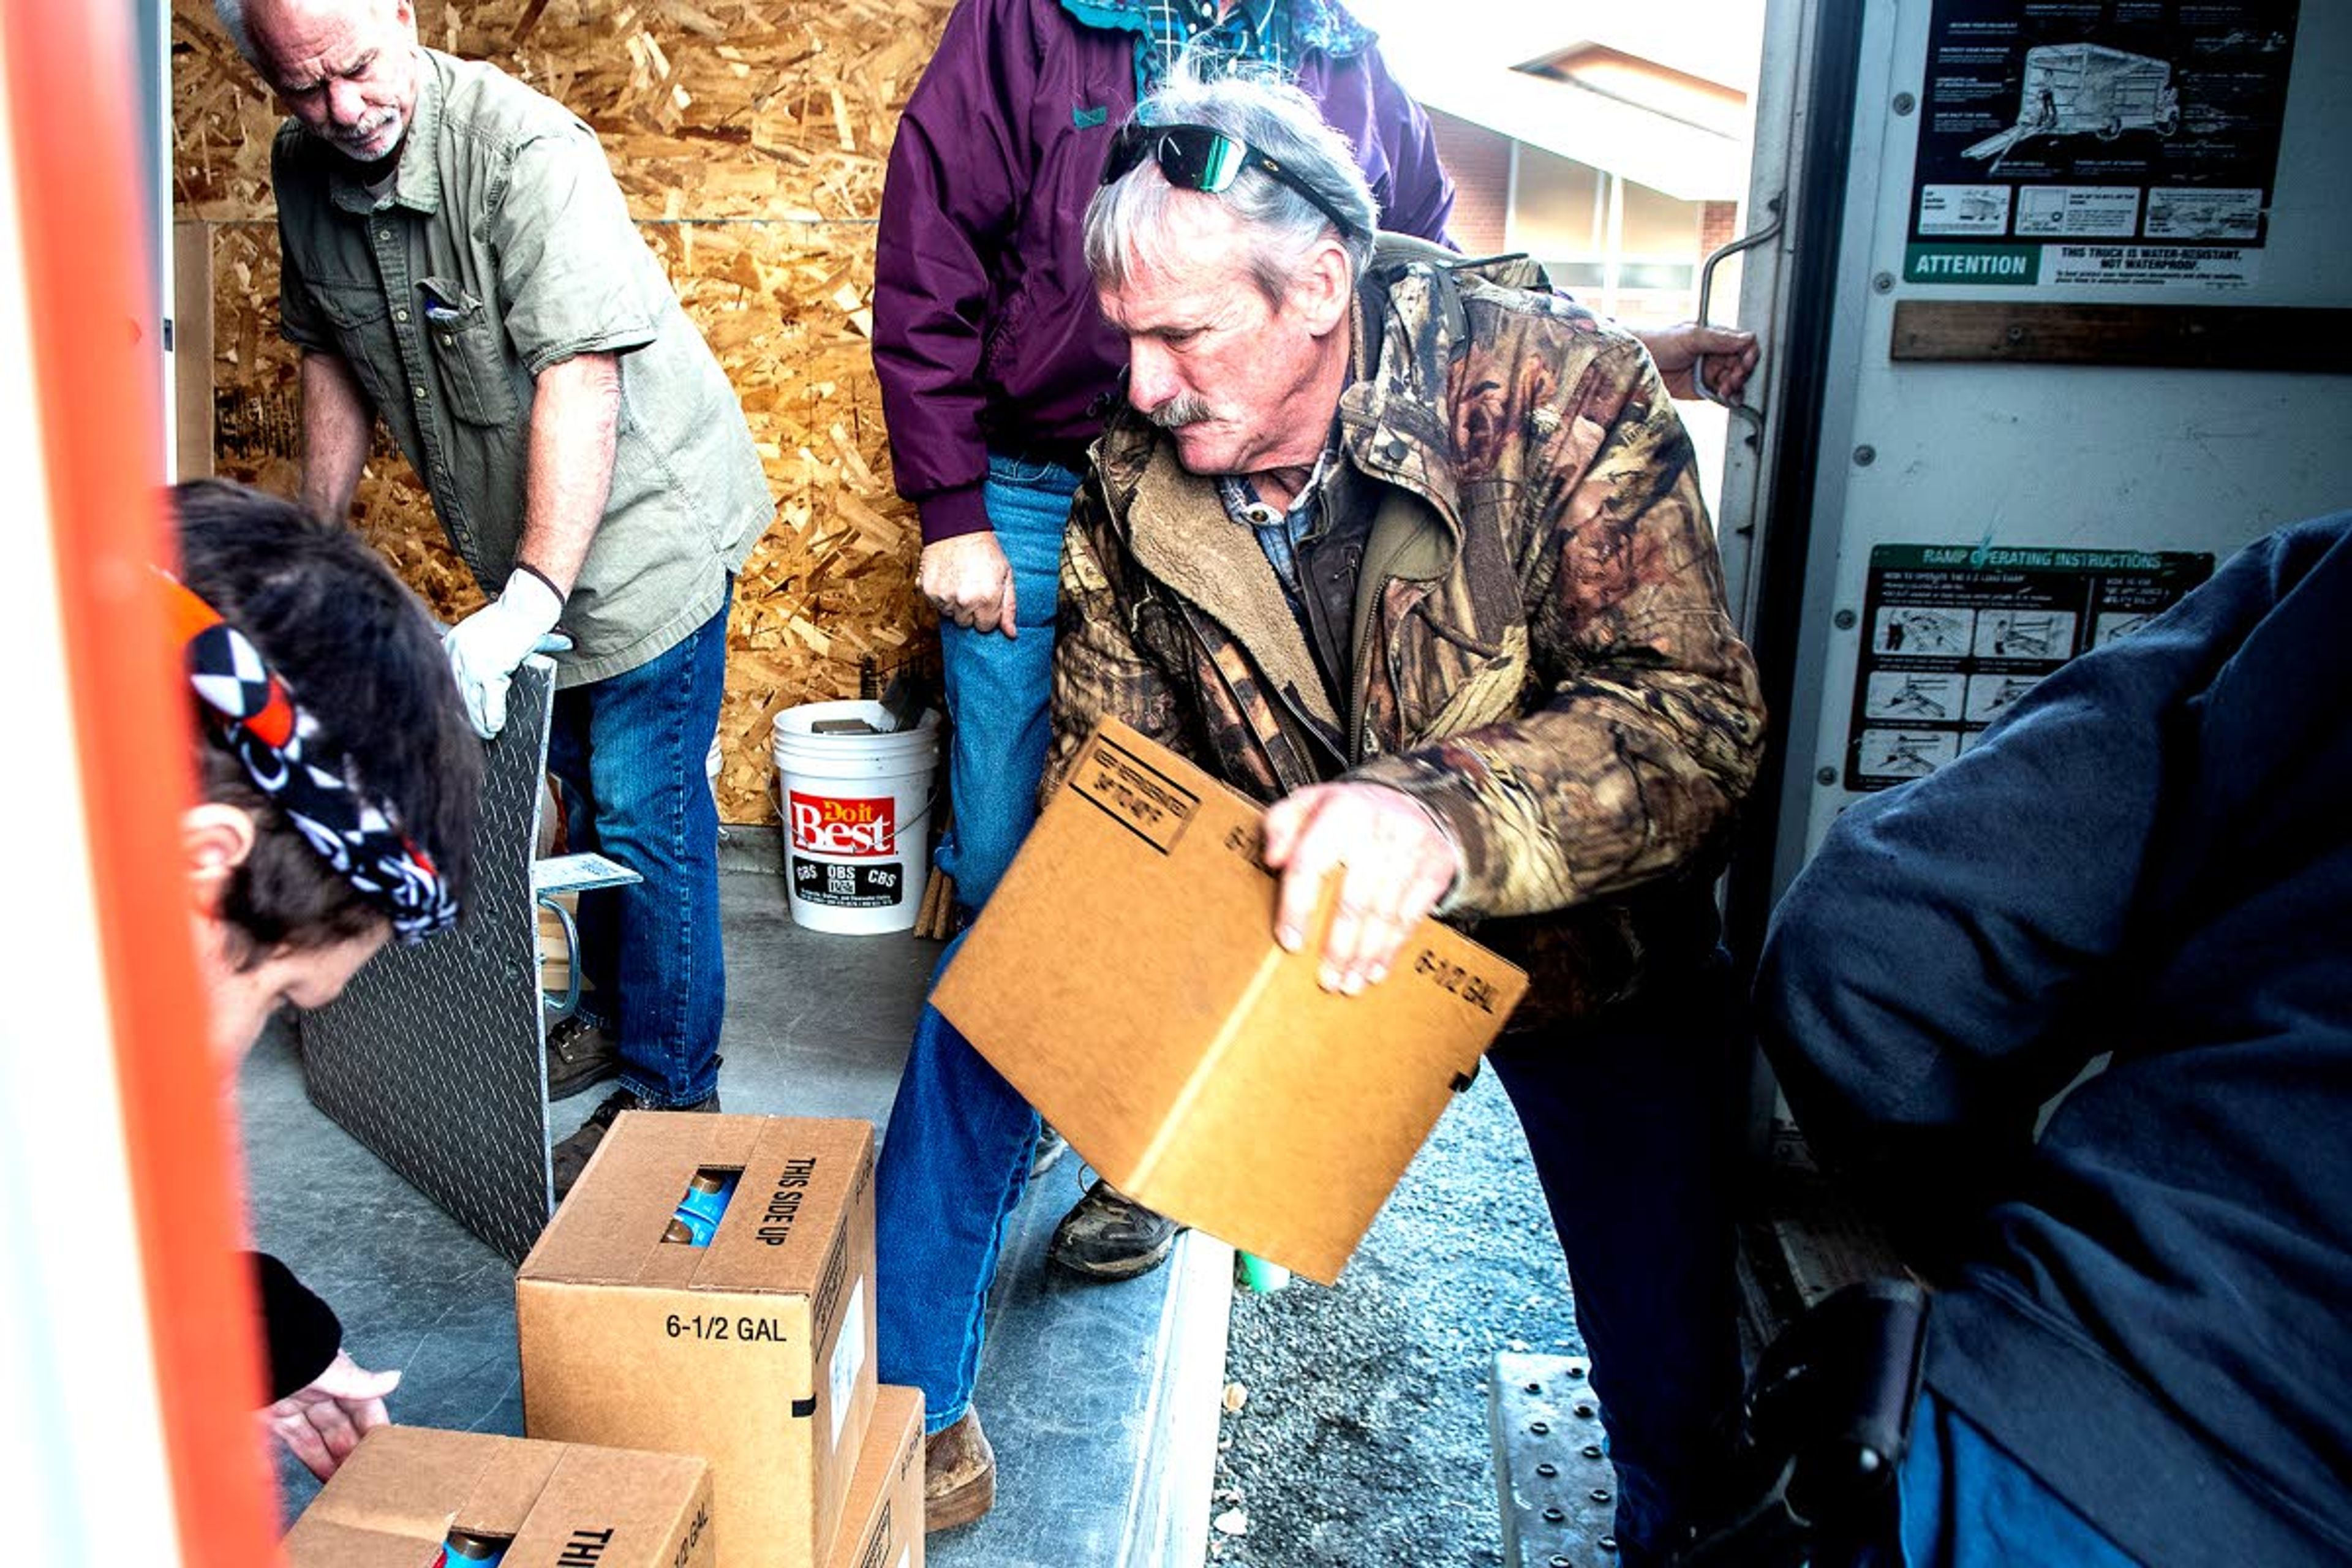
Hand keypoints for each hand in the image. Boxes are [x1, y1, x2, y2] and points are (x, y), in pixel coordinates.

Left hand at [259, 1349, 398, 1480]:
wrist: (238, 1348)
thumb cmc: (285, 1349)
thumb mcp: (326, 1369)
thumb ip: (358, 1381)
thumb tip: (393, 1379)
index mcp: (337, 1379)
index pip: (364, 1411)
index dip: (374, 1435)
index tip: (384, 1458)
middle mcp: (316, 1392)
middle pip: (339, 1431)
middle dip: (351, 1457)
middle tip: (359, 1483)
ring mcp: (291, 1404)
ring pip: (313, 1441)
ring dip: (324, 1465)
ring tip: (334, 1489)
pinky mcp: (266, 1414)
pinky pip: (274, 1445)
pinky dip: (273, 1466)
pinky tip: (277, 1485)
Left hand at [443, 567, 562, 737]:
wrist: (524, 608)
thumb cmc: (507, 622)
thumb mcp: (477, 636)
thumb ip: (467, 656)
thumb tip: (470, 685)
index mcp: (450, 645)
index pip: (443, 681)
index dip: (449, 703)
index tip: (452, 718)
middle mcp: (455, 653)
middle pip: (454, 694)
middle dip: (462, 716)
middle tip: (468, 732)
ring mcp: (471, 662)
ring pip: (469, 702)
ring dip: (478, 722)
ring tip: (487, 734)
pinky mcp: (490, 668)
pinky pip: (490, 700)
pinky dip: (493, 715)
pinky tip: (495, 726)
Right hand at [920, 532, 1016, 636]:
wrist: (957, 527)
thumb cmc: (984, 550)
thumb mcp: (1005, 575)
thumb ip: (1009, 607)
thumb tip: (1011, 634)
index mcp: (987, 599)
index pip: (985, 627)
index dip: (986, 613)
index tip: (985, 598)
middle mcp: (965, 601)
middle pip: (966, 623)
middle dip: (970, 610)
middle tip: (971, 587)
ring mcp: (944, 597)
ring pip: (949, 614)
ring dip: (954, 603)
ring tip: (959, 580)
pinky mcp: (927, 590)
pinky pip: (935, 604)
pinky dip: (940, 595)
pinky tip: (947, 578)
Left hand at [1261, 782, 1461, 994]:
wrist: (1411, 800)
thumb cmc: (1346, 813)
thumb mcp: (1306, 804)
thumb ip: (1279, 825)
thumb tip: (1272, 860)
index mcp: (1339, 811)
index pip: (1310, 865)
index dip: (1297, 908)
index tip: (1290, 943)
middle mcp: (1378, 829)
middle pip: (1353, 900)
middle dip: (1338, 947)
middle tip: (1326, 980)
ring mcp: (1411, 849)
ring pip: (1384, 914)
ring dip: (1365, 955)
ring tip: (1349, 984)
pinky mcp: (1435, 867)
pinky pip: (1413, 916)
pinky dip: (1393, 948)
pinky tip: (1376, 970)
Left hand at [1635, 322, 1760, 403]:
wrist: (1634, 362)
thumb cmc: (1657, 340)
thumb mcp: (1690, 335)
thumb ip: (1720, 339)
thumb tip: (1747, 338)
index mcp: (1716, 337)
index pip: (1745, 344)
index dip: (1749, 354)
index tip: (1745, 363)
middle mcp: (1716, 355)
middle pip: (1743, 365)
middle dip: (1742, 372)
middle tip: (1733, 378)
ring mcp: (1710, 373)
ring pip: (1735, 382)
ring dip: (1736, 387)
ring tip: (1726, 389)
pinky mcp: (1702, 390)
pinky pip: (1722, 396)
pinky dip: (1728, 399)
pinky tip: (1727, 398)